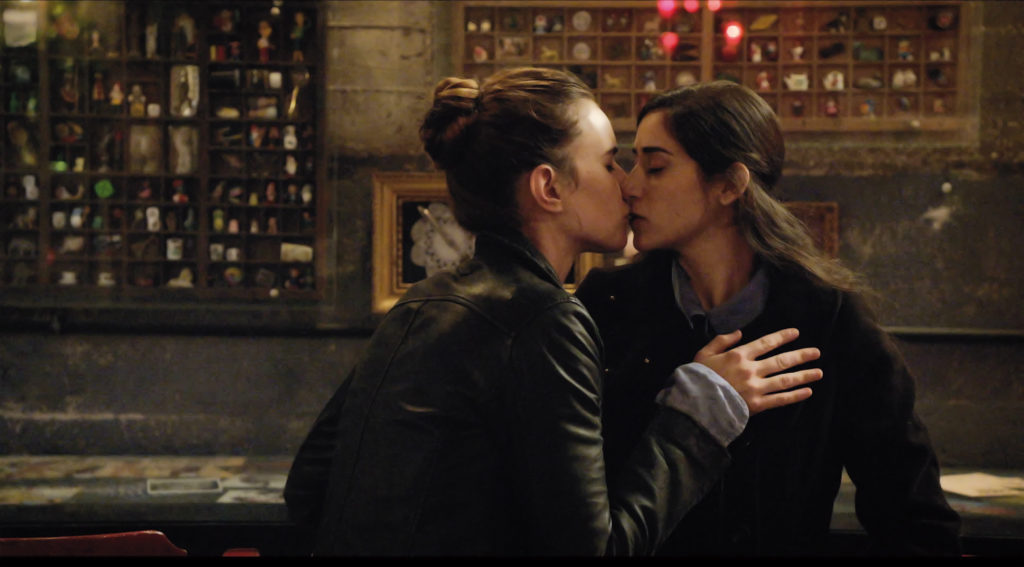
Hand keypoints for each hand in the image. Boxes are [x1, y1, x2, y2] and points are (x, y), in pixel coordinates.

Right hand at [694, 328, 821, 414]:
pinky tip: (807, 392)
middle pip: (781, 361)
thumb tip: (739, 332)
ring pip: (785, 380)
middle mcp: (751, 370)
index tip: (796, 333)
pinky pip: (780, 400)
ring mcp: (756, 388)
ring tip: (819, 373)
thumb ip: (721, 340)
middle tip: (816, 352)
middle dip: (801, 355)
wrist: (695, 404)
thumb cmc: (697, 378)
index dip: (782, 337)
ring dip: (804, 375)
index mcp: (739, 355)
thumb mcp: (704, 353)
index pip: (766, 343)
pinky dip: (795, 396)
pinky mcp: (757, 405)